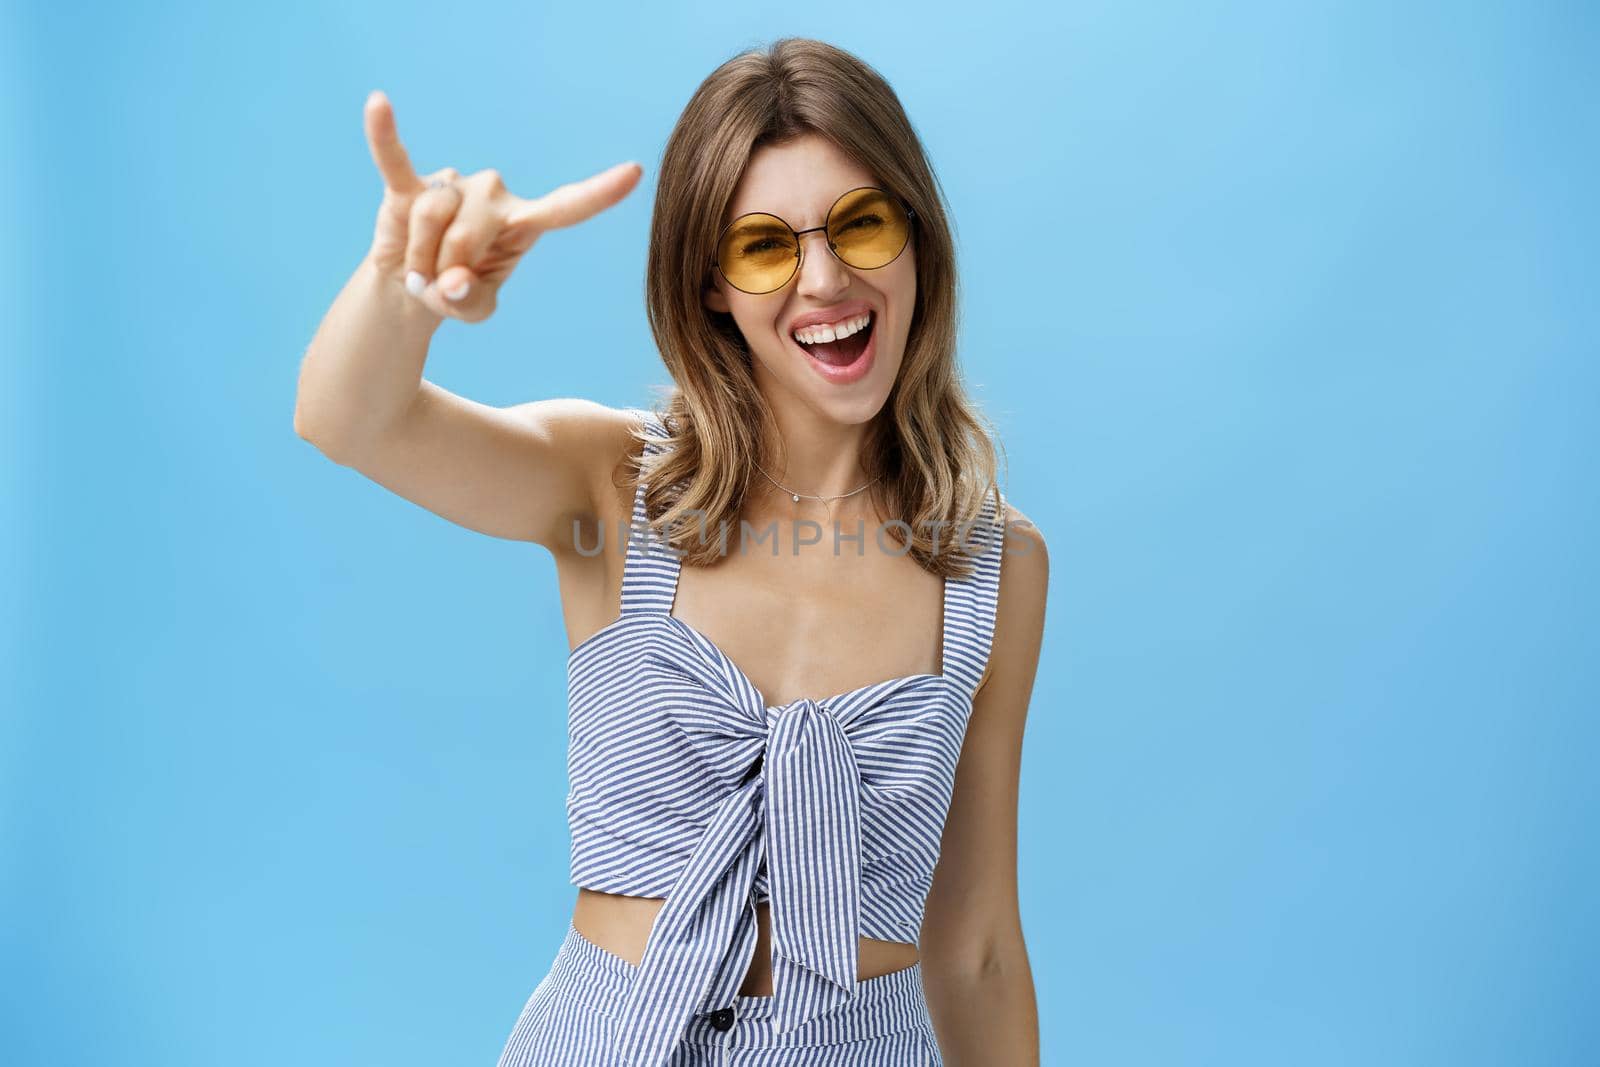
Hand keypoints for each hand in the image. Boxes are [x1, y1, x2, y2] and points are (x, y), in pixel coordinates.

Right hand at [361, 89, 643, 321]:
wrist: (410, 286)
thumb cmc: (454, 292)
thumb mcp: (471, 309)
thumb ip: (469, 301)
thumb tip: (451, 281)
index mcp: (525, 222)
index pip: (568, 207)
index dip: (598, 193)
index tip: (634, 172)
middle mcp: (494, 195)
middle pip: (470, 232)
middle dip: (447, 269)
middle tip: (438, 286)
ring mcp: (454, 185)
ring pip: (433, 218)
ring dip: (420, 257)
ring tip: (417, 270)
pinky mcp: (409, 183)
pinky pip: (394, 158)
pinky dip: (383, 135)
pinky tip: (378, 104)